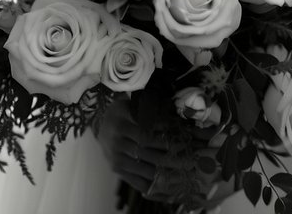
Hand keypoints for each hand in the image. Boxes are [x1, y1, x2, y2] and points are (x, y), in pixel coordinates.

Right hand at [98, 99, 225, 206]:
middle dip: (173, 157)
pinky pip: (137, 182)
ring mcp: (117, 158)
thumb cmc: (124, 111)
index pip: (149, 132)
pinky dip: (154, 187)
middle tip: (193, 160)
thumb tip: (180, 114)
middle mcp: (118, 141)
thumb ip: (153, 109)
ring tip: (186, 175)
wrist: (99, 123)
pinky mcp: (118, 170)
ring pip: (146, 169)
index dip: (168, 137)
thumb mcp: (134, 103)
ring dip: (168, 174)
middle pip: (150, 152)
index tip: (188, 141)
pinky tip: (170, 189)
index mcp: (123, 121)